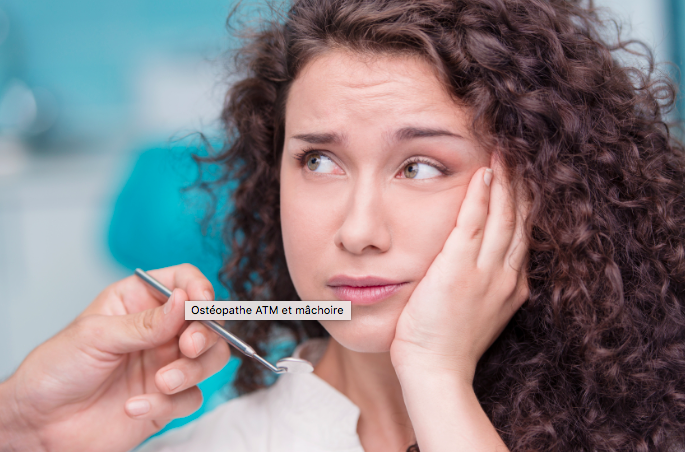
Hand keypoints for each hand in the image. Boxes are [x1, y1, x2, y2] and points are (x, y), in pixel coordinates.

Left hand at [0, 264, 229, 451]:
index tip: (201, 302)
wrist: (39, 425)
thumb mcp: (96, 336)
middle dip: (204, 334)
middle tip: (189, 347)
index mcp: (138, 301)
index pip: (182, 281)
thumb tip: (183, 300)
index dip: (198, 288)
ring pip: (209, 359)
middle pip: (206, 321)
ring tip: (163, 382)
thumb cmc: (56, 370)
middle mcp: (158, 331)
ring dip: (192, 370)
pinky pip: (190, 397)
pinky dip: (168, 403)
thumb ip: (145, 323)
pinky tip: (133, 407)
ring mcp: (165, 364)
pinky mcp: (167, 399)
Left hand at [391, 155, 528, 383]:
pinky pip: (473, 223)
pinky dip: (480, 196)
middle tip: (520, 154)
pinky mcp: (459, 269)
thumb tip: (475, 265)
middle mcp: (506, 275)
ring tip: (505, 152)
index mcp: (511, 285)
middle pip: (519, 219)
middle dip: (521, 184)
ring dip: (505, 181)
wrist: (437, 372)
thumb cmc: (448, 344)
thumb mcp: (477, 312)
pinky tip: (483, 173)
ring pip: (502, 216)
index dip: (524, 203)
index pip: (522, 234)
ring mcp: (486, 272)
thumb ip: (482, 285)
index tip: (523, 179)